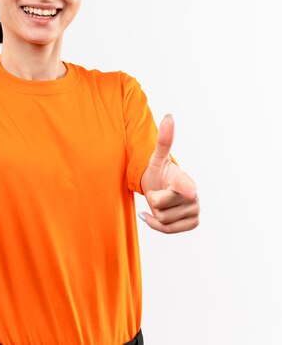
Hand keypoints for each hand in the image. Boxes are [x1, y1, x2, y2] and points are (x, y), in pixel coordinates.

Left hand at [139, 114, 199, 233]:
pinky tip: (150, 216)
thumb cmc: (159, 172)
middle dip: (153, 201)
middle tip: (158, 192)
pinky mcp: (193, 224)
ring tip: (160, 202)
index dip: (187, 191)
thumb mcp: (157, 158)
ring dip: (155, 212)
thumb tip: (168, 116)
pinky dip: (155, 224)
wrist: (162, 188)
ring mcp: (196, 211)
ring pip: (163, 220)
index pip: (186, 189)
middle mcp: (195, 197)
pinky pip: (167, 230)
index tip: (191, 192)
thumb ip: (164, 140)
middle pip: (161, 208)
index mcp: (187, 181)